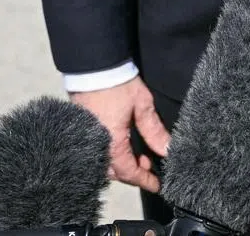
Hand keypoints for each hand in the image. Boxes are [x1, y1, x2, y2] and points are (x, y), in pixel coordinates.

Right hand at [70, 76, 170, 193]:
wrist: (93, 66)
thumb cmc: (117, 83)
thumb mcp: (142, 105)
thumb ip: (154, 131)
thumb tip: (167, 149)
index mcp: (111, 144)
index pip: (129, 172)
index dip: (145, 180)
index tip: (157, 185)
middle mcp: (96, 146)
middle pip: (115, 172)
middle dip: (133, 172)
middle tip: (149, 165)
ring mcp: (86, 139)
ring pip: (105, 164)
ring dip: (122, 164)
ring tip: (138, 154)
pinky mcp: (82, 130)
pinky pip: (96, 152)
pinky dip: (110, 154)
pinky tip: (121, 145)